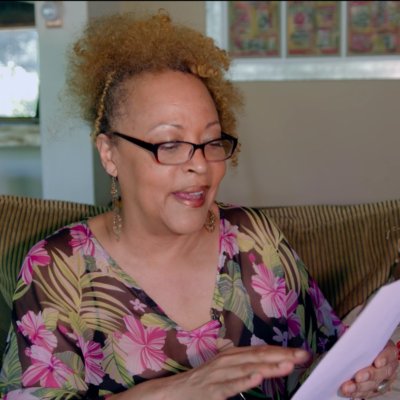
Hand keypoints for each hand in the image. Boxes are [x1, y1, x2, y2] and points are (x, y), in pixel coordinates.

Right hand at [158, 345, 309, 399]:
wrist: (174, 392)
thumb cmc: (202, 383)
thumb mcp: (225, 371)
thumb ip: (244, 367)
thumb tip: (268, 366)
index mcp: (233, 355)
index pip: (261, 351)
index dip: (281, 351)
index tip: (302, 353)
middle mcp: (227, 361)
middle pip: (258, 356)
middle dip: (282, 355)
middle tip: (302, 355)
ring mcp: (219, 374)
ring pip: (247, 368)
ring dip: (268, 366)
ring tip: (287, 364)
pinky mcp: (212, 389)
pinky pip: (230, 385)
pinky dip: (243, 380)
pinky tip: (256, 377)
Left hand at [340, 340, 398, 398]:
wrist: (355, 351)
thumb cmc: (358, 340)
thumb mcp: (358, 335)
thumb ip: (356, 336)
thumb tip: (345, 334)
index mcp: (387, 348)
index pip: (390, 353)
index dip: (385, 358)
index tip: (377, 362)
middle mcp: (389, 365)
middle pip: (383, 372)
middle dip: (370, 375)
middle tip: (358, 377)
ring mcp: (383, 378)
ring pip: (374, 384)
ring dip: (360, 387)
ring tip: (347, 387)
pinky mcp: (376, 388)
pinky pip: (368, 393)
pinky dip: (357, 393)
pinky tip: (347, 391)